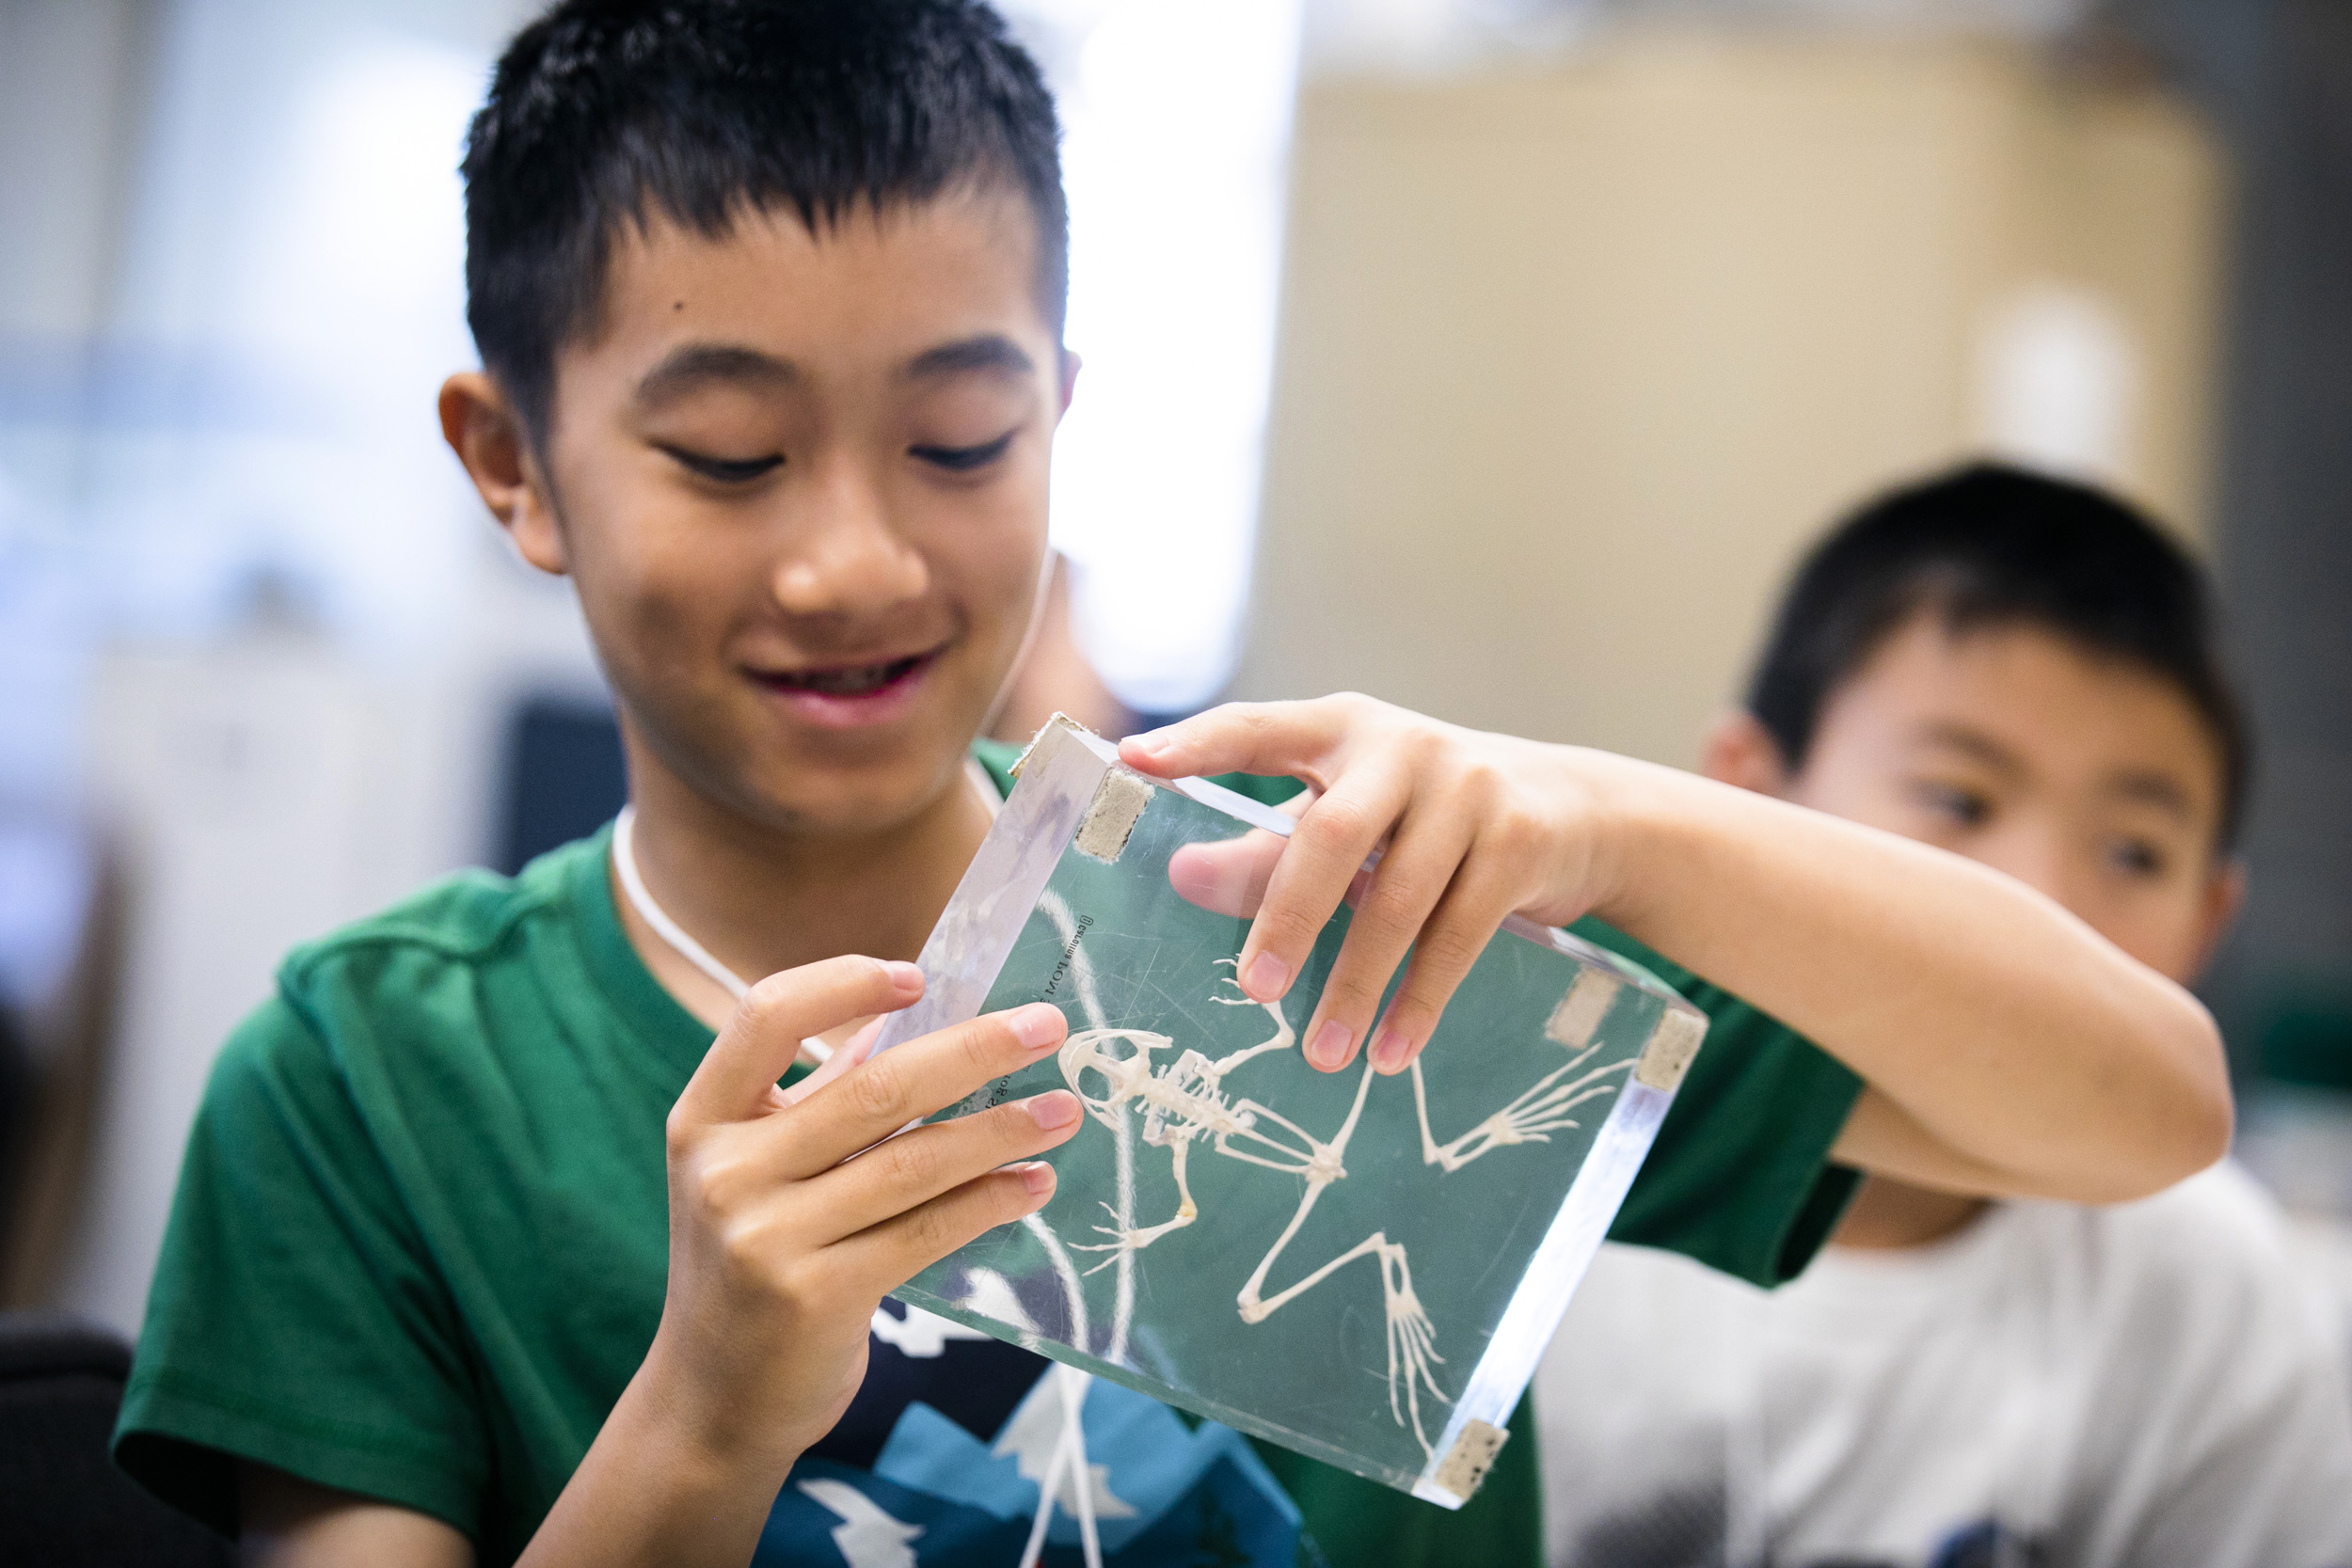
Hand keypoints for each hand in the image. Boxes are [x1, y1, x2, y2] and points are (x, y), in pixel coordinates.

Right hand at [648, 955, 1080, 1472]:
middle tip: (1047, 1027)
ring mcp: (765, 1238)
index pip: (766, 1015)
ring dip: (1000, 1130)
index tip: (921, 977)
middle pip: (871, 1088)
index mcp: (704, 1118)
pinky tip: (1034, 1184)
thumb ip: (823, 1095)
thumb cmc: (752, 1260)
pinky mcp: (816, 1297)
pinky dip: (989, 1201)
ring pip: (911, 1162)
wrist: (712, 1399)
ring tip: (1063, 1112)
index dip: (844, 984)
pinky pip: (925, 1231)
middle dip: (973, 1051)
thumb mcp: (759, 1168)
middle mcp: (726, 1171)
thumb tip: (919, 1019)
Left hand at [1122, 693, 1628, 1077]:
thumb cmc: (1429, 815)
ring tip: (1320, 1053)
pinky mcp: (1520, 840)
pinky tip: (1392, 1051)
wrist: (1578, 810)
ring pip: (1396, 899)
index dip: (1196, 742)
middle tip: (1254, 990)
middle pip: (1329, 834)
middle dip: (1287, 917)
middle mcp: (1402, 747)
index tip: (1134, 762)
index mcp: (1340, 729)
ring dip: (1356, 985)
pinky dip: (1420, 1000)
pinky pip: (1458, 934)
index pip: (1256, 728)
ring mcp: (1469, 789)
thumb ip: (1266, 848)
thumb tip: (1181, 875)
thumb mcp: (1348, 818)